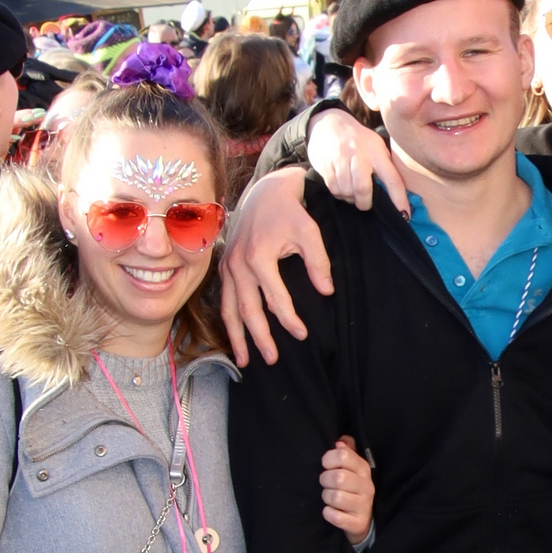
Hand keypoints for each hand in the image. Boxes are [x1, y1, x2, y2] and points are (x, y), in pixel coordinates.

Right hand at [219, 167, 330, 366]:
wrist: (265, 191)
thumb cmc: (290, 211)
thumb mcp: (310, 231)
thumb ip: (318, 262)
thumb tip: (327, 292)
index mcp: (259, 256)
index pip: (275, 299)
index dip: (290, 319)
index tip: (303, 335)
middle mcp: (238, 264)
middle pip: (247, 310)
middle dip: (259, 337)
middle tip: (272, 360)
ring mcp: (228, 266)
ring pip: (229, 309)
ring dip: (236, 336)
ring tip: (244, 361)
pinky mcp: (225, 266)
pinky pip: (224, 299)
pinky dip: (229, 320)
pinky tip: (235, 338)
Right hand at [308, 108, 408, 215]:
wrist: (329, 123)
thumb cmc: (359, 140)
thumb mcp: (376, 147)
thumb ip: (385, 167)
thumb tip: (398, 196)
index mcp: (377, 152)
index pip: (392, 179)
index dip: (399, 199)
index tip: (404, 216)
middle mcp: (359, 154)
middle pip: (363, 188)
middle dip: (364, 203)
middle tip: (365, 204)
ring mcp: (341, 158)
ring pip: (346, 190)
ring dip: (350, 198)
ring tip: (352, 194)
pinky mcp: (325, 162)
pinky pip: (333, 187)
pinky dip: (338, 193)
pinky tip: (341, 188)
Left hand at [319, 435, 375, 542]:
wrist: (361, 521)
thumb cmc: (351, 489)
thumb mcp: (351, 470)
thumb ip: (346, 453)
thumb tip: (340, 441)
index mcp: (364, 469)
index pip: (343, 455)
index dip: (328, 459)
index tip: (326, 465)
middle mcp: (367, 486)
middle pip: (338, 477)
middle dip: (325, 480)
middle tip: (326, 484)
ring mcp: (364, 505)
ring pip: (336, 497)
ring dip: (326, 497)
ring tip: (330, 497)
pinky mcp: (358, 523)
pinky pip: (336, 516)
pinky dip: (329, 513)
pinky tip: (331, 511)